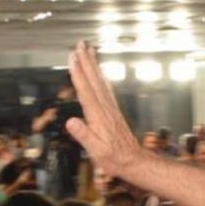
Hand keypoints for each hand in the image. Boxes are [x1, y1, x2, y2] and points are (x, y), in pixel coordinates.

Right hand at [65, 41, 142, 176]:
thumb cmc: (114, 159)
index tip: (72, 57)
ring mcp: (110, 108)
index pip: (85, 91)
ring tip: (89, 50)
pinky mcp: (113, 111)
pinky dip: (101, 77)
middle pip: (93, 80)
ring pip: (100, 81)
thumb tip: (71, 122)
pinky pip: (106, 89)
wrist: (133, 161)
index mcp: (98, 116)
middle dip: (86, 61)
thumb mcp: (96, 151)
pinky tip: (100, 72)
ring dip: (93, 65)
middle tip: (80, 44)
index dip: (78, 73)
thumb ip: (84, 135)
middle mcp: (105, 108)